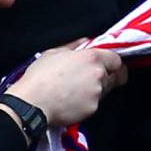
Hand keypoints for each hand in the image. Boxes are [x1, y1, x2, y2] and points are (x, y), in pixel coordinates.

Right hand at [5, 44, 125, 129]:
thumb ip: (74, 46)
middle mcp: (98, 75)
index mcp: (91, 57)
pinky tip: (71, 100)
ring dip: (95, 89)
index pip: (116, 59)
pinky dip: (86, 103)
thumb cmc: (40, 76)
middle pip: (114, 76)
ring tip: (75, 90)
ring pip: (104, 91)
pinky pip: (94, 104)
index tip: (107, 65)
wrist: (33, 102)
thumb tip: (84, 42)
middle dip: (106, 76)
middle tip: (90, 78)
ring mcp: (97, 93)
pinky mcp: (92, 109)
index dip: (112, 63)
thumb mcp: (53, 53)